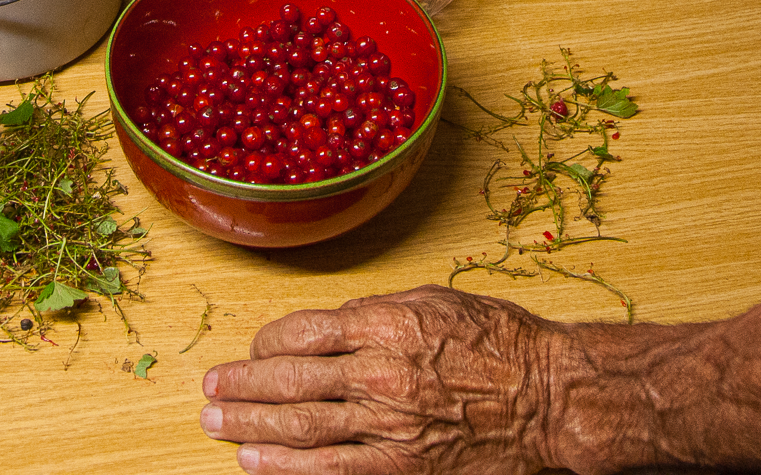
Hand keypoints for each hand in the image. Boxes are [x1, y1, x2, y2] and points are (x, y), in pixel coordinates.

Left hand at [204, 287, 760, 474]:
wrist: (551, 397)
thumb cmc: (501, 343)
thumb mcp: (437, 303)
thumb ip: (379, 314)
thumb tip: (330, 326)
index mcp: (387, 321)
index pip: (304, 331)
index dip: (268, 343)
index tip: (251, 350)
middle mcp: (379, 370)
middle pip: (292, 378)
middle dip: (243, 386)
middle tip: (209, 390)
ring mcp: (388, 422)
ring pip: (302, 423)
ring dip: (251, 424)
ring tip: (216, 424)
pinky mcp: (401, 465)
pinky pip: (331, 468)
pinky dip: (286, 465)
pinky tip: (255, 463)